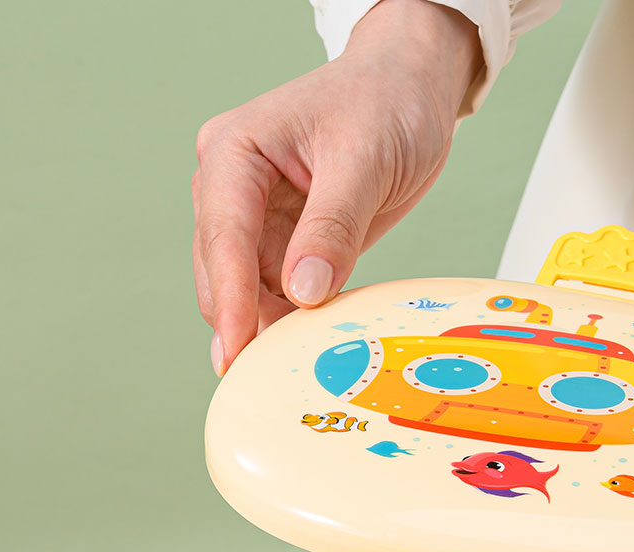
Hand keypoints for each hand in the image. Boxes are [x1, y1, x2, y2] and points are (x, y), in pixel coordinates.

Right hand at [192, 0, 481, 374]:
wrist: (410, 91)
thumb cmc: (385, 104)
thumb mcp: (365, 160)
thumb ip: (332, 226)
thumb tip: (303, 292)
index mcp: (235, 151)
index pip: (223, 233)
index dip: (231, 297)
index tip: (239, 349)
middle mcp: (233, 186)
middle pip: (222, 270)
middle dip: (243, 321)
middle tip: (267, 378)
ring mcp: (256, 217)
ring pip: (246, 290)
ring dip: (267, 327)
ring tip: (294, 369)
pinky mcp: (284, 242)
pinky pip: (277, 293)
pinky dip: (292, 320)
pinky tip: (312, 344)